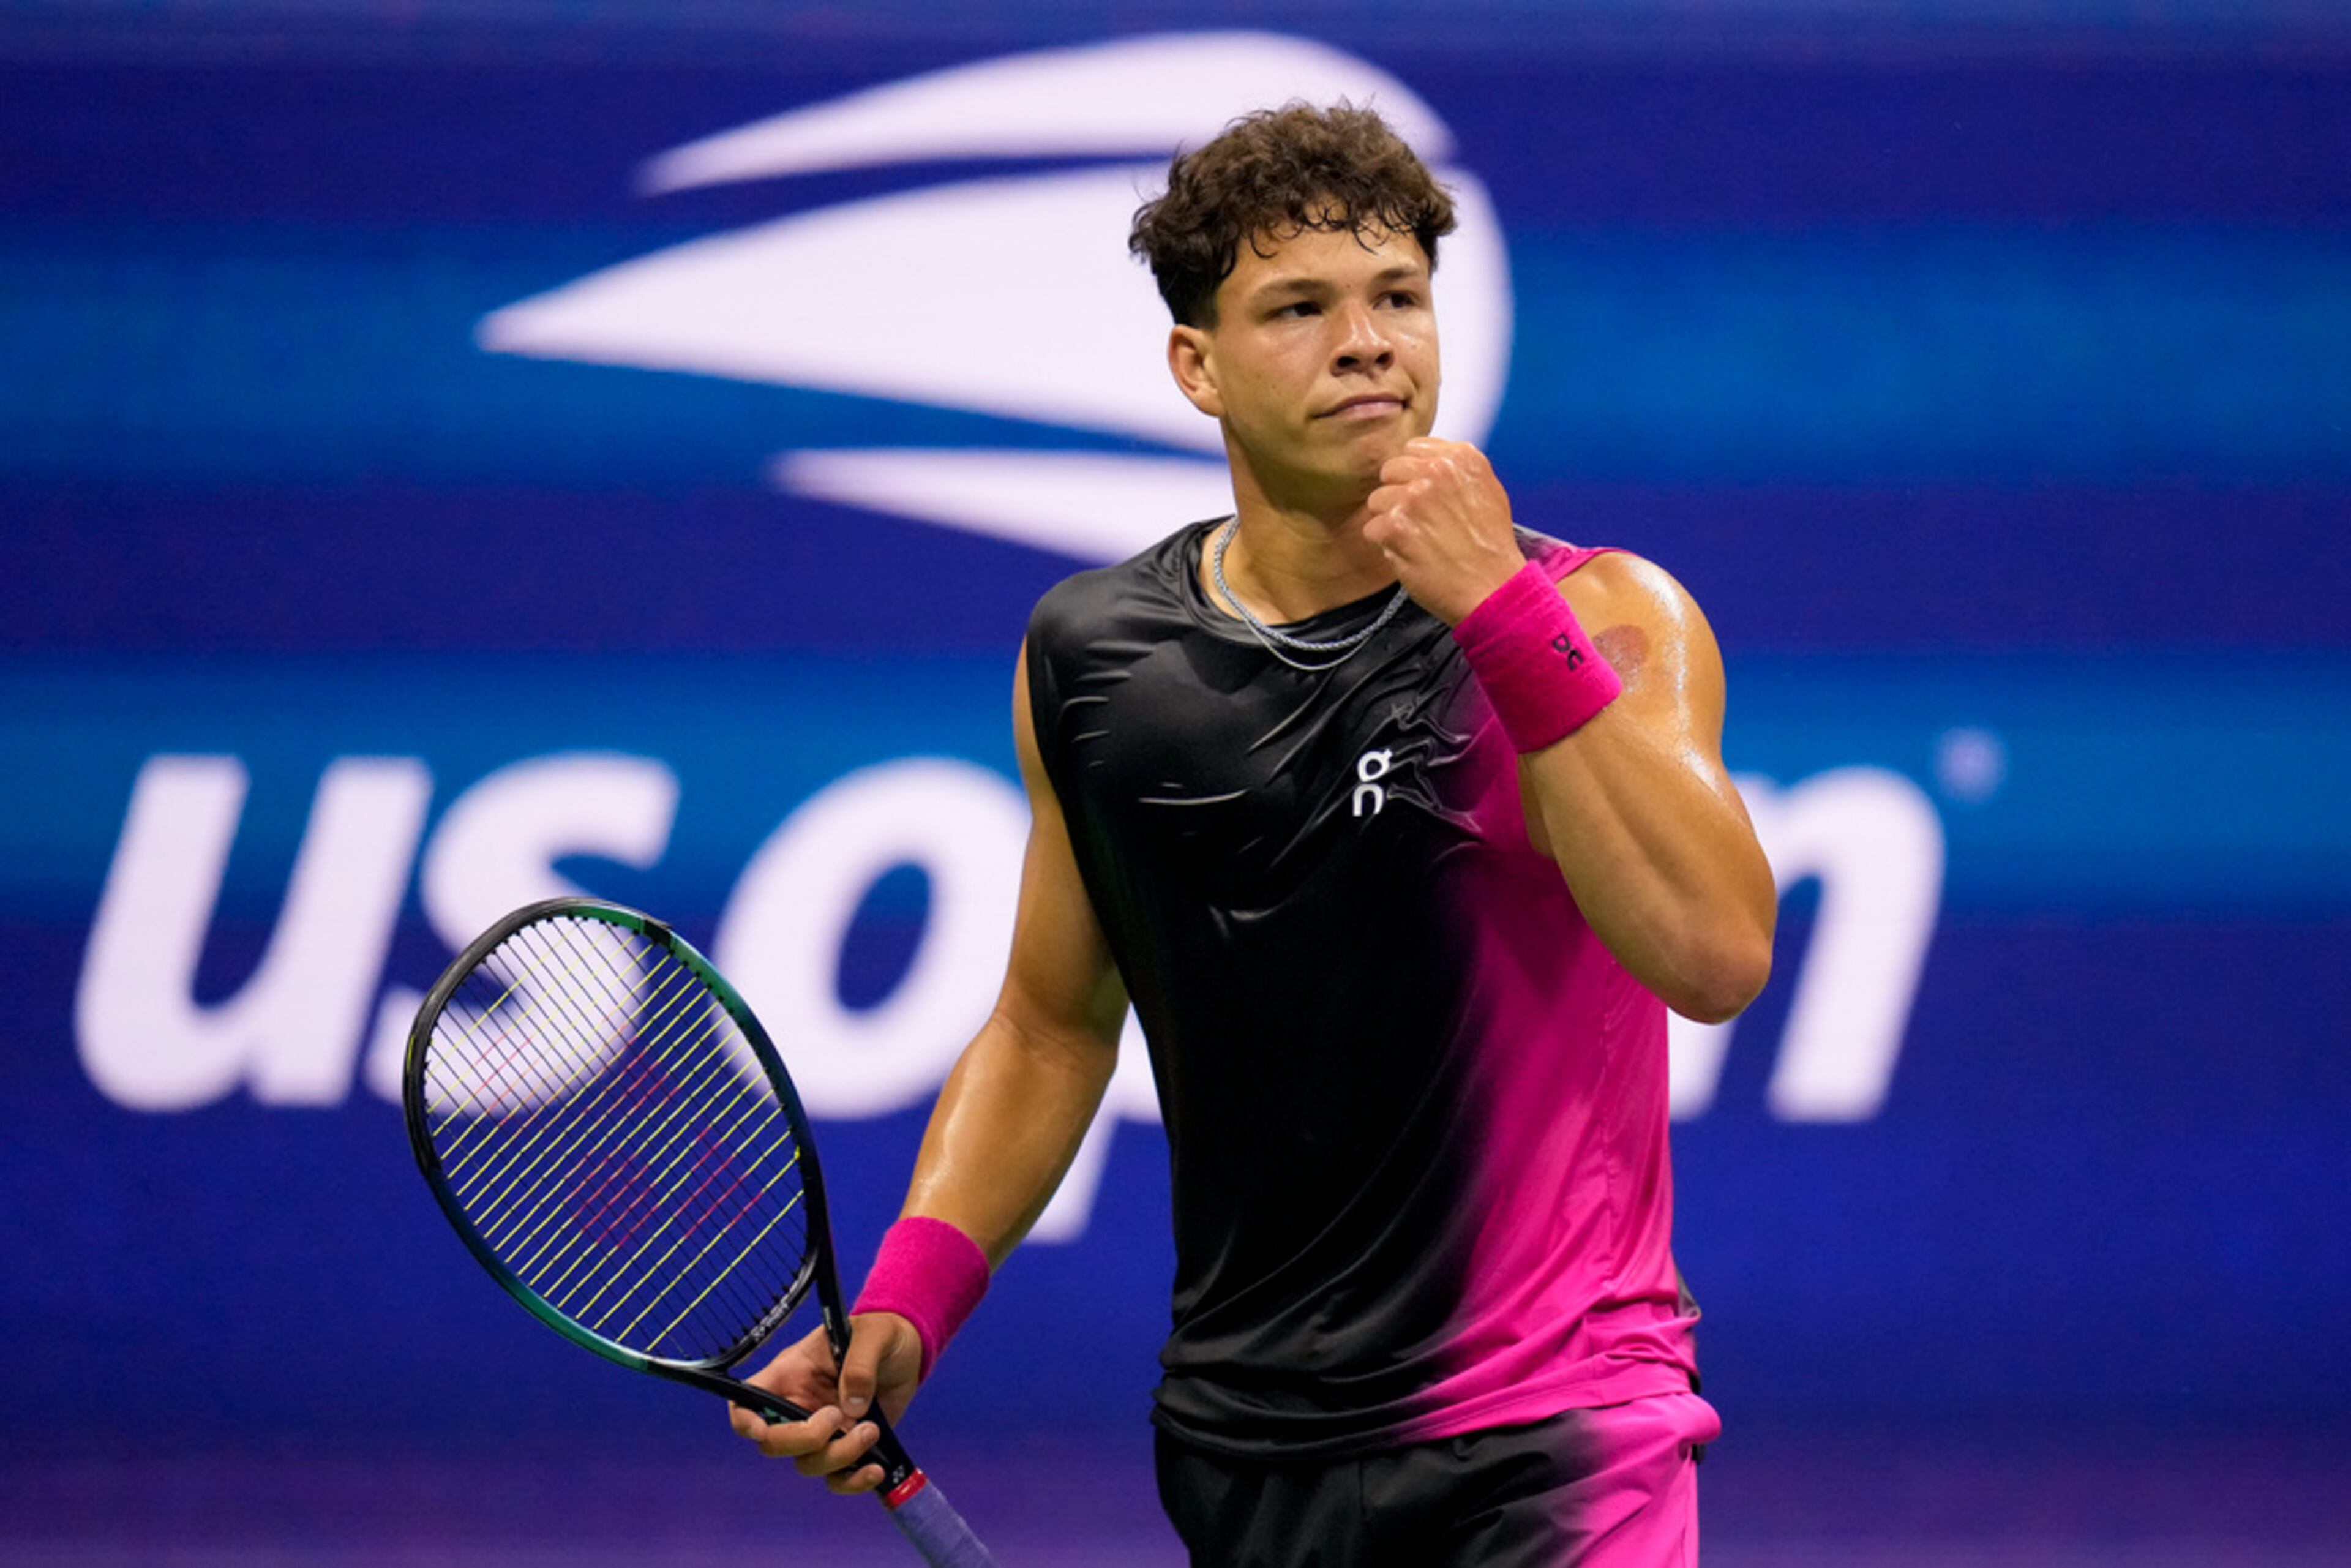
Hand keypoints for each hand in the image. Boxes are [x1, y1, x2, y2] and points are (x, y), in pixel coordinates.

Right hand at [726, 1312, 925, 1494]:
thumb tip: (851, 1409)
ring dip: (839, 1455)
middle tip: (838, 1415)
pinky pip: (837, 1479)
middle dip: (805, 1440)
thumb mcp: (872, 1335)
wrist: (908, 1349)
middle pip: (773, 1443)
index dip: (744, 1420)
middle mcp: (799, 1406)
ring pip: (808, 1464)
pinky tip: (876, 1469)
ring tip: (872, 1429)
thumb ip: (859, 1365)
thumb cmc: (880, 1334)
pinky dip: (853, 1482)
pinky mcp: (847, 1447)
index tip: (761, 1430)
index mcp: (790, 1374)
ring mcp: (822, 1432)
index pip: (747, 1401)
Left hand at [1363, 437, 1525, 624]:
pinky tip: (1410, 555)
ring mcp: (1414, 497)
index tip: (1423, 495)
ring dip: (1390, 521)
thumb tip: (1425, 463)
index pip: (1413, 449)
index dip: (1413, 475)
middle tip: (1418, 522)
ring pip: (1377, 500)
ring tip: (1417, 541)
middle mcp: (1437, 470)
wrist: (1493, 587)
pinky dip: (1386, 545)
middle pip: (1390, 470)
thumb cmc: (1491, 546)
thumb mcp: (1488, 491)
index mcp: (1461, 457)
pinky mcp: (1396, 526)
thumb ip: (1456, 471)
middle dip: (1398, 494)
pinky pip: (1372, 529)